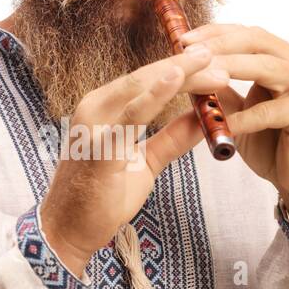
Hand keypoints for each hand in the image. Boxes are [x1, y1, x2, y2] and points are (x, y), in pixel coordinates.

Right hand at [39, 45, 230, 274]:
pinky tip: (174, 81)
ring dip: (177, 75)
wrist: (68, 231)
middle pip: (144, 78)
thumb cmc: (101, 196)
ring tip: (208, 63)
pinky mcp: (98, 149)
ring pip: (138, 89)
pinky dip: (153, 97)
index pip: (146, 81)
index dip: (181, 69)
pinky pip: (130, 118)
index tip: (213, 62)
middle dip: (184, 66)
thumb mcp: (146, 161)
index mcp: (103, 109)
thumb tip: (204, 118)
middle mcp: (94, 109)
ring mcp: (93, 127)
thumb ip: (173, 138)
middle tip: (220, 57)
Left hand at [176, 23, 288, 227]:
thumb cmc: (274, 144)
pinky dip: (243, 117)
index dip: (216, 32)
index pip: (249, 34)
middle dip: (219, 45)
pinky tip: (222, 124)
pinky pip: (270, 111)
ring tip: (200, 77)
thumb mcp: (242, 111)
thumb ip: (223, 90)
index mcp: (286, 59)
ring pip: (266, 68)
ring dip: (230, 69)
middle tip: (188, 53)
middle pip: (257, 42)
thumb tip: (190, 72)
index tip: (184, 39)